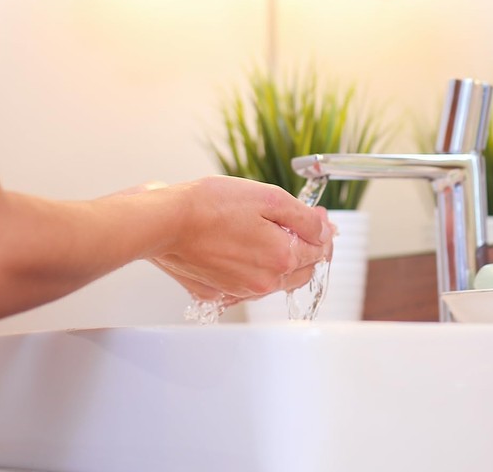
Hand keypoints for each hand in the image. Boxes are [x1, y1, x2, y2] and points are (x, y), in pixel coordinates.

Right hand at [145, 176, 333, 303]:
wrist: (165, 221)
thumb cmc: (211, 205)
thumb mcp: (269, 198)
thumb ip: (304, 218)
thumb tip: (326, 229)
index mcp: (281, 259)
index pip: (319, 251)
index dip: (323, 230)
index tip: (318, 216)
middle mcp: (264, 283)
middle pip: (301, 270)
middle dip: (307, 248)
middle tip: (300, 224)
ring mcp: (239, 291)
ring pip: (274, 279)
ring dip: (280, 260)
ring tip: (267, 232)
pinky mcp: (216, 293)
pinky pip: (245, 285)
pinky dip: (251, 269)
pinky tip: (242, 249)